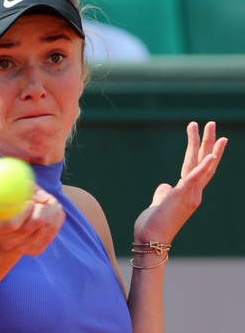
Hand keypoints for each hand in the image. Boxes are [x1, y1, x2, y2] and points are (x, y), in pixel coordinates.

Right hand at [0, 187, 65, 255]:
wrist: (2, 233)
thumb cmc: (1, 208)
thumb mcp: (2, 196)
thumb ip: (17, 190)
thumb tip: (35, 192)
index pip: (11, 224)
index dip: (24, 211)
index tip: (29, 201)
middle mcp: (8, 243)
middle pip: (33, 224)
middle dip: (44, 207)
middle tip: (47, 197)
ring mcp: (23, 248)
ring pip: (46, 227)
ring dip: (52, 211)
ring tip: (49, 201)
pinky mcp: (36, 250)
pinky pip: (53, 232)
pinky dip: (56, 218)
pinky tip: (52, 210)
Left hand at [134, 121, 227, 243]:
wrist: (150, 241)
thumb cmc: (152, 225)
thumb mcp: (158, 204)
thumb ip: (164, 193)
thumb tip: (165, 185)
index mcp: (188, 193)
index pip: (197, 168)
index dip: (203, 152)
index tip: (205, 135)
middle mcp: (194, 193)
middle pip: (204, 163)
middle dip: (208, 142)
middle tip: (211, 123)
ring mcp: (190, 195)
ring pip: (202, 166)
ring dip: (208, 146)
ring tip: (212, 128)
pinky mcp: (181, 197)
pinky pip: (194, 179)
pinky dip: (203, 167)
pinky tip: (210, 156)